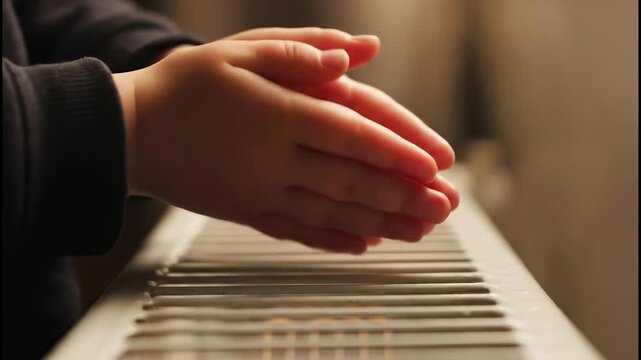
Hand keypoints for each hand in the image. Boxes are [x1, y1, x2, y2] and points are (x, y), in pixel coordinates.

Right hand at [113, 28, 455, 253]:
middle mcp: (274, 158)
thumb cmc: (185, 85)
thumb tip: (361, 52)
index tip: (436, 165)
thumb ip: (302, 50)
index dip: (398, 150)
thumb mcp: (239, 49)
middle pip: (352, 180)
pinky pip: (298, 232)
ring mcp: (262, 191)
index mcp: (277, 112)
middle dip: (405, 194)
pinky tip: (365, 244)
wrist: (131, 130)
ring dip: (383, 222)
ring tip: (422, 230)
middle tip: (446, 205)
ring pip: (333, 212)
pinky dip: (335, 240)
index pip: (352, 133)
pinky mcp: (248, 211)